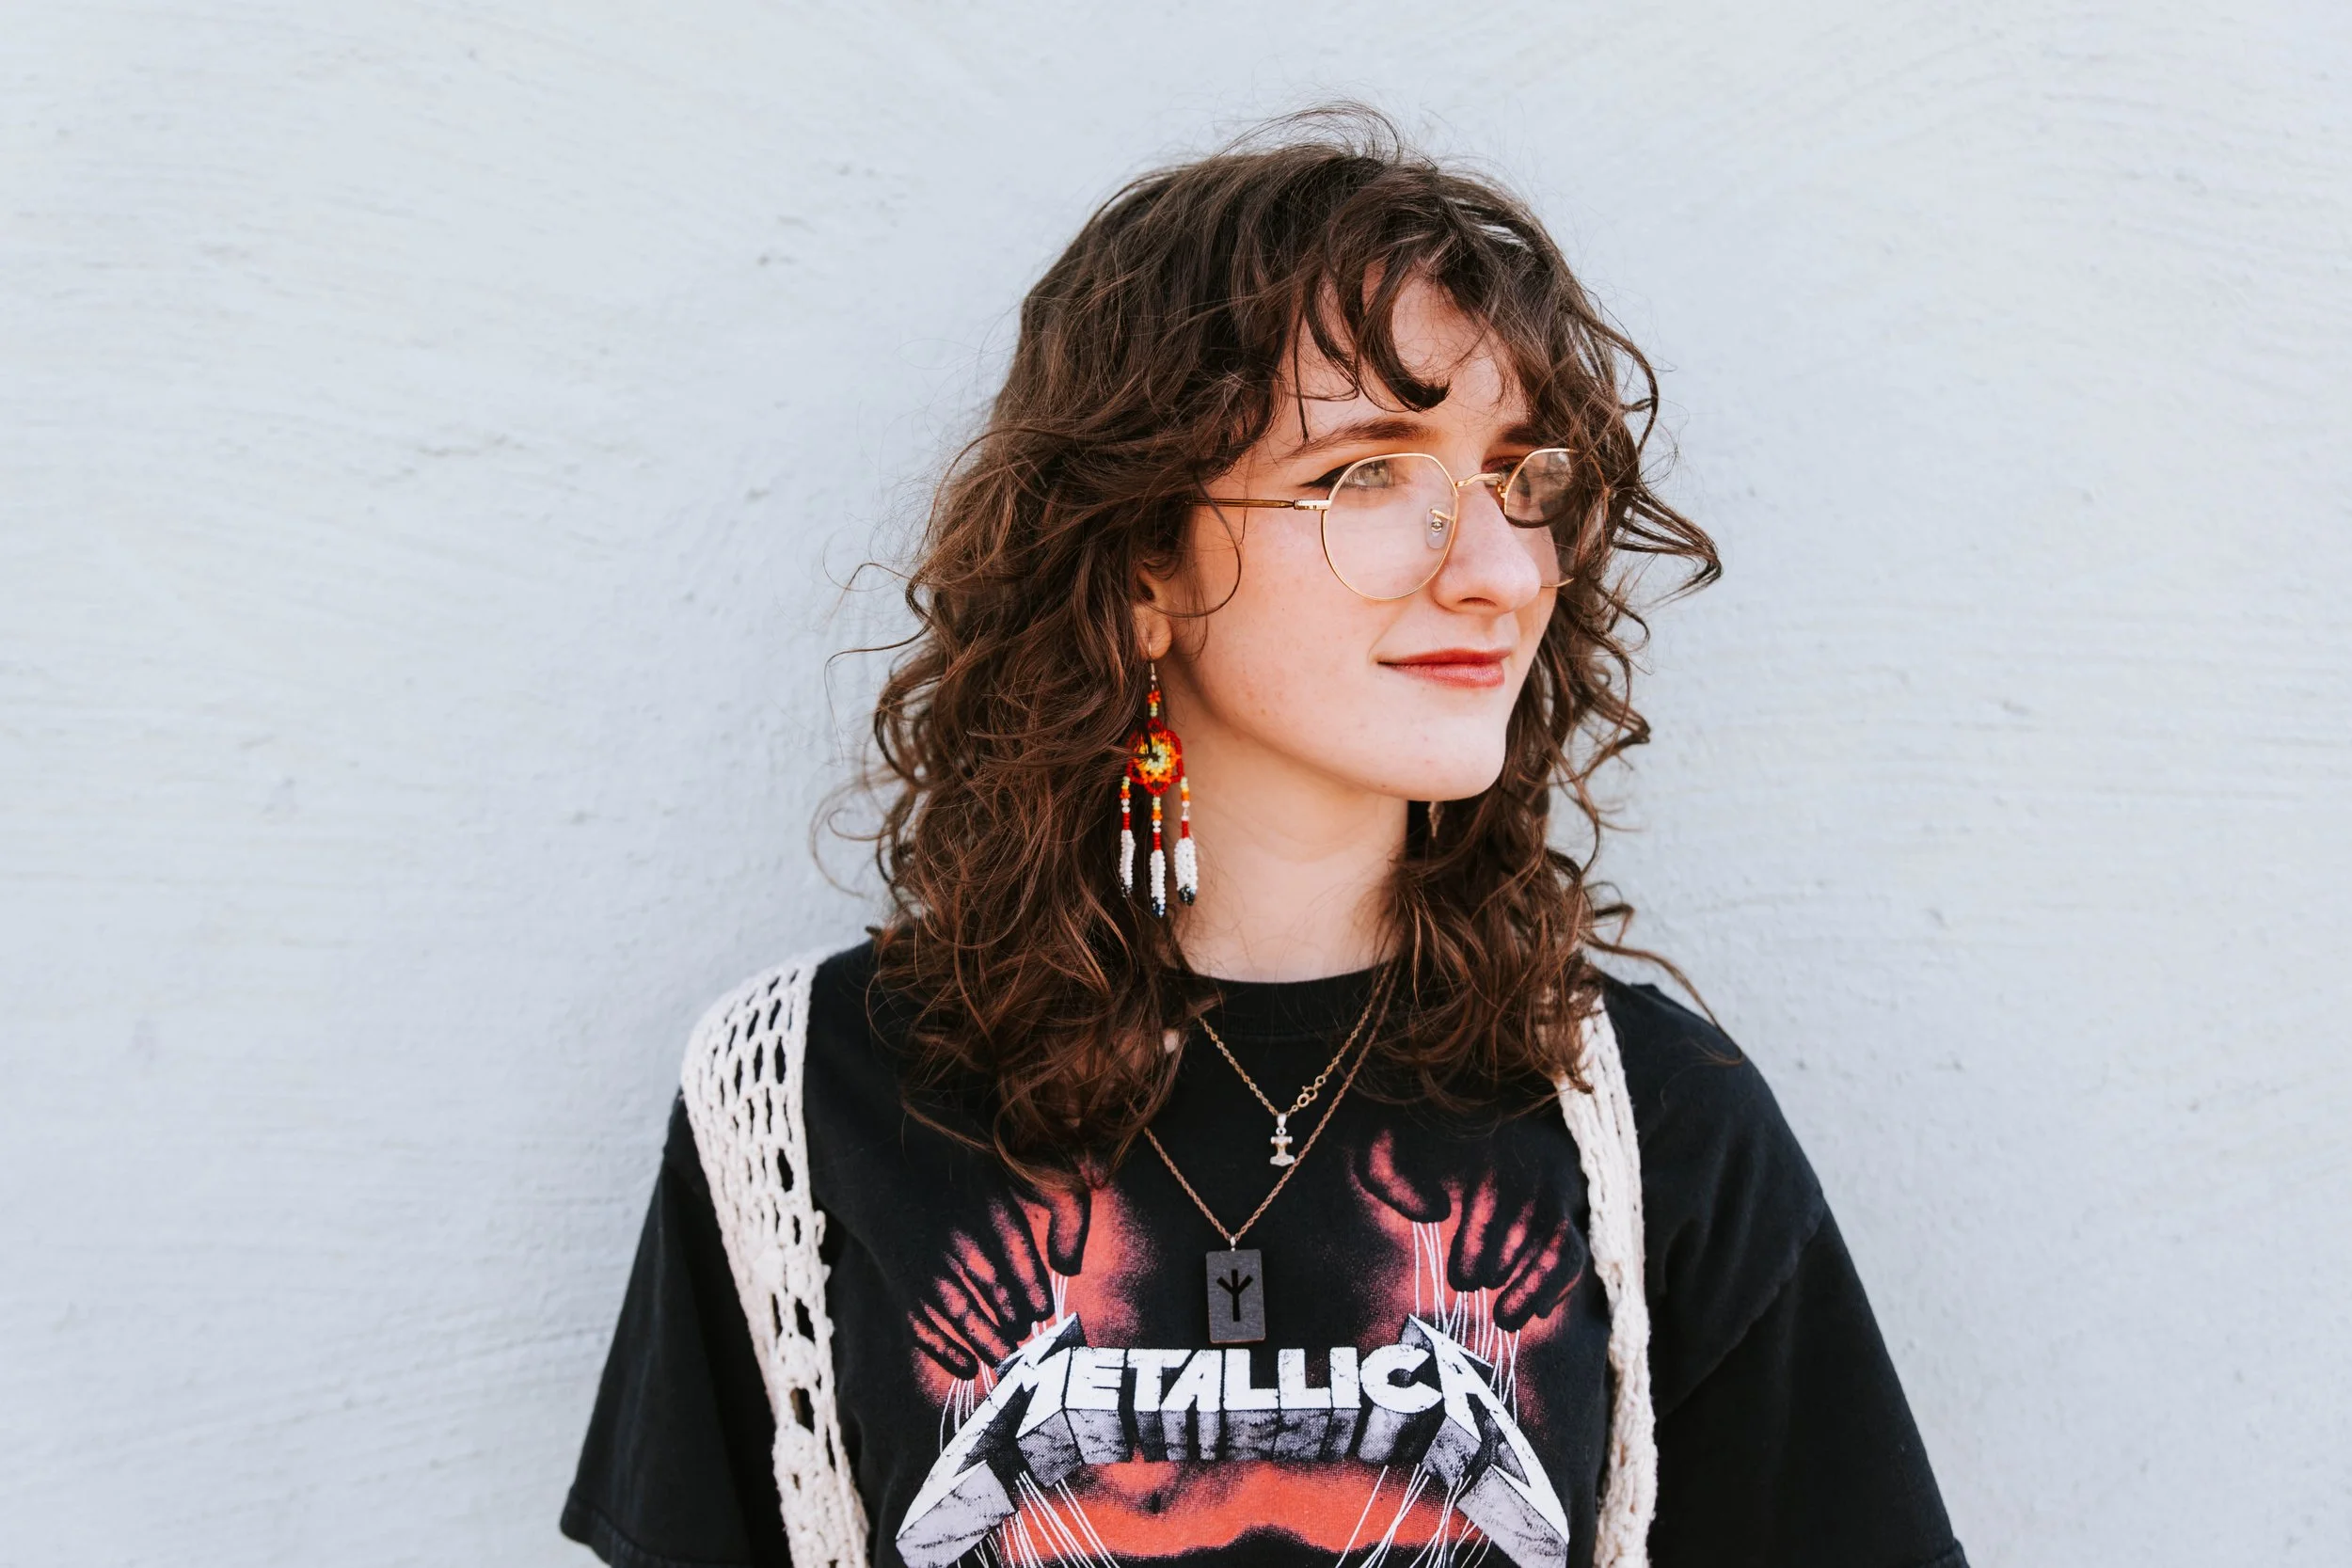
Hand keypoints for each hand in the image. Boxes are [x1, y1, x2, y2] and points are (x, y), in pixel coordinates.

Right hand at [908, 1182, 1090, 1378]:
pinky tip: (969, 1367)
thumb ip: (1060, 1208)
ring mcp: (927, 1265)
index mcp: (982, 1203)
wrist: (890, 1182)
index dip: (1030, 1280)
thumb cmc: (965, 1186)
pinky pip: (924, 1326)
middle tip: (1028, 1334)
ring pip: (959, 1310)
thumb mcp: (1010, 1178)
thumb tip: (1069, 1264)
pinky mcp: (906, 1289)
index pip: (1012, 1243)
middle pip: (988, 1280)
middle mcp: (953, 1234)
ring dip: (985, 1339)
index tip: (1043, 1309)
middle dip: (1011, 1313)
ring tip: (1008, 1357)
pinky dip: (945, 1350)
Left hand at [1354, 1126, 1586, 1329]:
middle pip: (1526, 1224)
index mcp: (1487, 1143)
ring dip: (1533, 1287)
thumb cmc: (1408, 1153)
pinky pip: (1573, 1252)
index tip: (1460, 1279)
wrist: (1439, 1148)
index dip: (1478, 1242)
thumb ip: (1388, 1170)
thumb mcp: (1384, 1150)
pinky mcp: (1564, 1215)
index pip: (1494, 1193)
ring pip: (1558, 1243)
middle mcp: (1528, 1162)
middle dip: (1499, 1265)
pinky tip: (1537, 1311)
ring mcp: (1552, 1188)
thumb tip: (1433, 1210)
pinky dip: (1558, 1284)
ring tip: (1505, 1319)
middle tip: (1471, 1290)